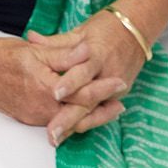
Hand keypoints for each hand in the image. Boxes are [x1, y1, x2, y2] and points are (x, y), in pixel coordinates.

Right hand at [0, 30, 123, 126]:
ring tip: (106, 109)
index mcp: (45, 89)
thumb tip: (88, 50)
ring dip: (87, 116)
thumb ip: (64, 54)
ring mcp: (32, 116)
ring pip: (67, 122)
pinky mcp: (26, 118)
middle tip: (120, 105)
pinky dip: (70, 118)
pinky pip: (54, 122)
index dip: (104, 88)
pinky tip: (77, 111)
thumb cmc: (5, 54)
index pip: (82, 93)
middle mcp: (40, 108)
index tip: (120, 83)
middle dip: (102, 111)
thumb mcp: (36, 49)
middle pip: (79, 116)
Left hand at [41, 11, 149, 144]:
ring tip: (58, 138)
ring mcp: (116, 88)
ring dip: (76, 125)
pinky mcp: (118, 95)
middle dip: (70, 118)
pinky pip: (101, 111)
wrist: (136, 31)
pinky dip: (86, 122)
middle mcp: (108, 74)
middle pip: (88, 99)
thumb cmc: (105, 29)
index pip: (83, 72)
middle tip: (53, 132)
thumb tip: (30, 38)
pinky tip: (71, 132)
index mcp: (97, 55)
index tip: (55, 94)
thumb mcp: (80, 32)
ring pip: (95, 110)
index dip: (70, 83)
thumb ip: (55, 42)